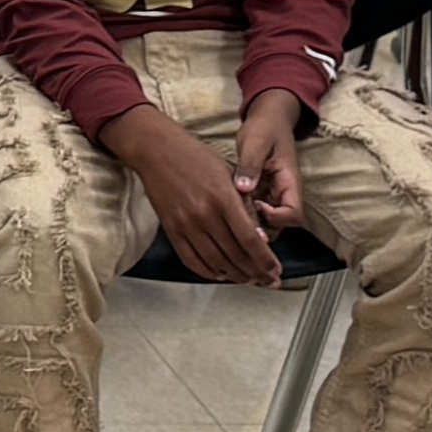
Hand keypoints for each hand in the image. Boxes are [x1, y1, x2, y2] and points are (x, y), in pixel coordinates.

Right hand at [117, 107, 280, 285]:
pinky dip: (207, 271)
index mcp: (223, 198)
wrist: (156, 150)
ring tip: (248, 279)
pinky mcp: (171, 229)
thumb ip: (245, 204)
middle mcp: (205, 215)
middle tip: (268, 281)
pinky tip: (220, 274)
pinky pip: (191, 259)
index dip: (265, 260)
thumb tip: (259, 236)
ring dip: (234, 275)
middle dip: (256, 272)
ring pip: (215, 262)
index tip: (275, 271)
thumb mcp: (229, 173)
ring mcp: (186, 224)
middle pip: (235, 254)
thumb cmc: (196, 157)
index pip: (249, 239)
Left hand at [232, 94, 307, 235]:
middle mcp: (283, 195)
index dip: (276, 218)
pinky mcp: (258, 196)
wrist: (267, 120)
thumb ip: (250, 165)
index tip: (256, 204)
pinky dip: (241, 214)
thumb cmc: (265, 129)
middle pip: (278, 227)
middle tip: (235, 214)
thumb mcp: (256, 142)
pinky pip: (252, 213)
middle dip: (259, 227)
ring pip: (264, 224)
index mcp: (290, 183)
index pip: (294, 215)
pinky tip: (225, 204)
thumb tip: (243, 188)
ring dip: (248, 222)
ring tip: (229, 209)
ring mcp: (270, 197)